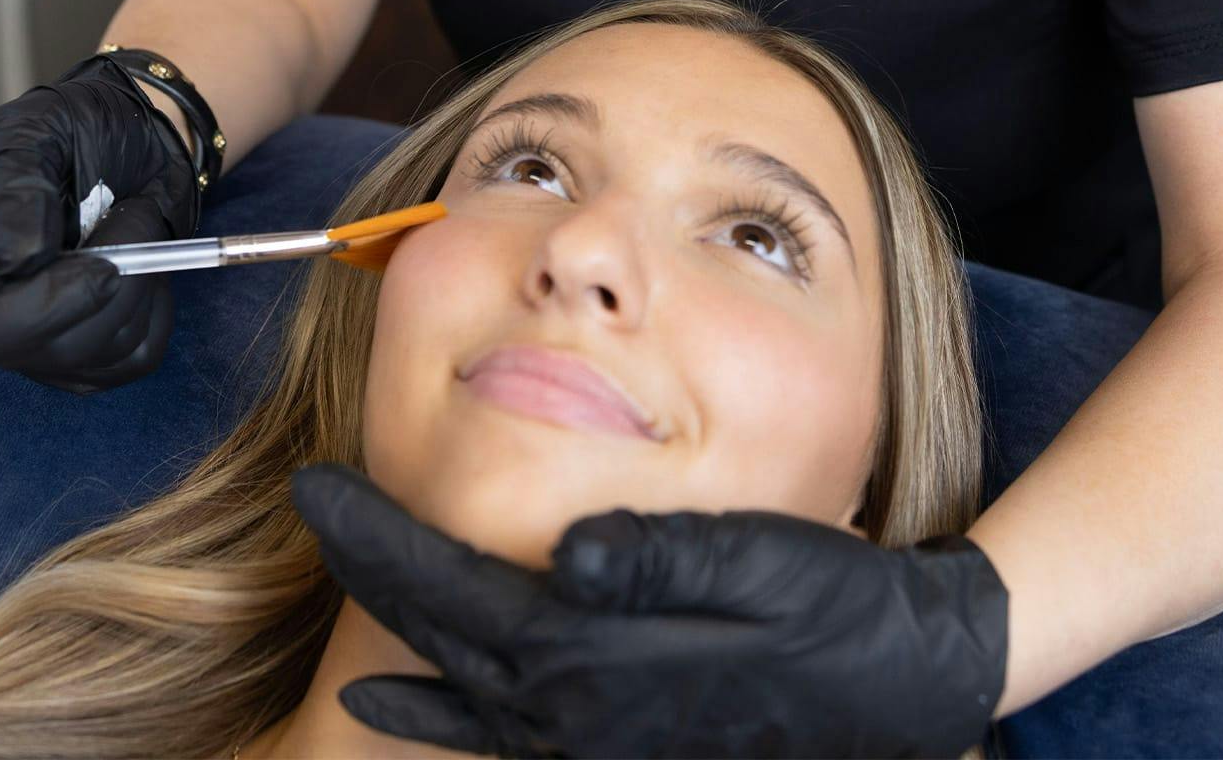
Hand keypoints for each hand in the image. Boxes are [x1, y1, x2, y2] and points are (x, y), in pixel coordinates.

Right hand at [0, 52, 200, 391]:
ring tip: (134, 217)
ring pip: (96, 352)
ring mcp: (37, 341)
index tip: (92, 265)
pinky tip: (143, 256)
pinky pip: (135, 355)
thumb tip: (11, 259)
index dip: (19, 317)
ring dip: (139, 277)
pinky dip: (156, 302)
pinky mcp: (91, 354)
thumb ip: (12, 186)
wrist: (137, 137)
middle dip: (103, 285)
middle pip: (38, 350)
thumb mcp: (35, 128)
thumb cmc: (76, 126)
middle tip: (133, 213)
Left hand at [290, 462, 1007, 758]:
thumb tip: (564, 552)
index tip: (316, 488)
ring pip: (469, 696)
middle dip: (373, 576)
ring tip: (348, 624)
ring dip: (402, 652)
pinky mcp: (626, 749)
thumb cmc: (831, 605)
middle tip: (316, 513)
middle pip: (442, 642)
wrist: (906, 684)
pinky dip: (456, 715)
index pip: (449, 594)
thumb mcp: (752, 560)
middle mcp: (580, 713)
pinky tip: (435, 704)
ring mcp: (600, 744)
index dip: (375, 540)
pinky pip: (512, 736)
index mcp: (597, 654)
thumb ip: (654, 558)